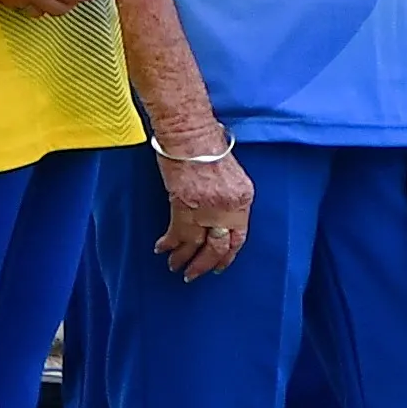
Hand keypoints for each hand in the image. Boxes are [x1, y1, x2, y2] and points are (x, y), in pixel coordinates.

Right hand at [152, 140, 251, 280]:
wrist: (190, 133)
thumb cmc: (208, 147)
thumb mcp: (231, 176)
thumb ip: (229, 199)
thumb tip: (220, 218)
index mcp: (244, 199)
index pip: (239, 238)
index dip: (228, 255)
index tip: (220, 266)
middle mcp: (228, 207)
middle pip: (218, 247)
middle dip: (205, 264)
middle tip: (194, 274)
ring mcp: (206, 208)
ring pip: (196, 244)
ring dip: (184, 258)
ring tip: (176, 267)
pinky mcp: (184, 204)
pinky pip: (177, 233)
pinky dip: (169, 243)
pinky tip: (162, 249)